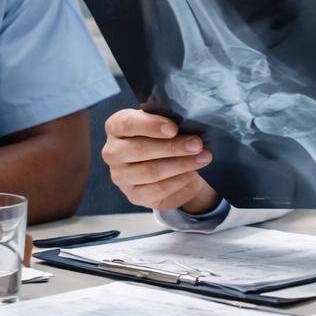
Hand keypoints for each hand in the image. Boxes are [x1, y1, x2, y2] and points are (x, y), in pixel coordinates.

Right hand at [102, 109, 219, 213]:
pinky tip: (192, 173)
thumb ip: (168, 120)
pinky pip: (158, 189)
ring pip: (150, 171)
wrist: (169, 165)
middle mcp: (112, 152)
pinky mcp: (134, 195)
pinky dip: (179, 181)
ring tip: (203, 157)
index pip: (126, 124)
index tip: (174, 128)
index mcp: (116, 127)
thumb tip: (188, 123)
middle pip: (140, 150)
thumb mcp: (164, 122)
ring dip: (181, 164)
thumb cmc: (164, 137)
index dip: (150, 125)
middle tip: (197, 144)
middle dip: (172, 147)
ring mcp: (120, 176)